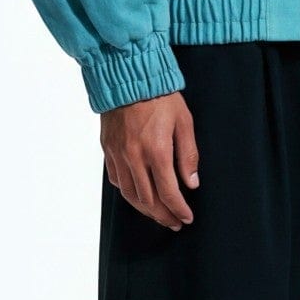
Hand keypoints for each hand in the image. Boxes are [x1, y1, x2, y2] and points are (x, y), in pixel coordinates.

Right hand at [100, 91, 199, 228]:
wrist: (127, 76)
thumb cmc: (160, 96)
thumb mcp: (184, 122)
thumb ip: (188, 155)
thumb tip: (192, 182)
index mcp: (157, 151)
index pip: (169, 193)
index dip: (179, 210)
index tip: (186, 218)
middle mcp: (135, 157)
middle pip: (148, 200)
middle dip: (163, 215)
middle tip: (174, 223)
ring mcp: (118, 154)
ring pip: (130, 194)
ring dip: (145, 210)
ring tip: (158, 215)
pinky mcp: (108, 149)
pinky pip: (116, 180)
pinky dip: (128, 193)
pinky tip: (138, 195)